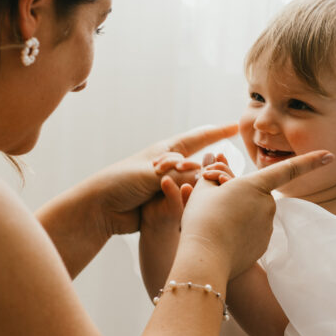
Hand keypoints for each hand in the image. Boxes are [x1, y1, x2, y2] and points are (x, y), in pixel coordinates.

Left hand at [36, 124, 237, 278]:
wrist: (100, 208)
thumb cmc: (120, 182)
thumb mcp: (151, 173)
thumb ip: (178, 174)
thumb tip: (201, 175)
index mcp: (167, 152)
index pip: (199, 138)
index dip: (217, 132)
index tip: (236, 126)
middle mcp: (171, 168)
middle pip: (202, 165)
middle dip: (214, 169)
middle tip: (225, 174)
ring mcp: (170, 187)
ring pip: (197, 186)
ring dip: (202, 189)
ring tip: (208, 192)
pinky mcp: (166, 205)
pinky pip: (186, 203)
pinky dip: (189, 202)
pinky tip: (191, 205)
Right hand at [178, 150, 332, 278]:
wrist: (204, 259)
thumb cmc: (202, 219)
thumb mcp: (202, 189)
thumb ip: (212, 171)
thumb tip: (214, 155)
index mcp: (256, 185)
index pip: (289, 169)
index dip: (311, 161)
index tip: (330, 156)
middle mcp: (268, 205)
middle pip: (255, 193)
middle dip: (238, 195)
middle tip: (212, 203)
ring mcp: (268, 227)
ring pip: (252, 213)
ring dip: (238, 214)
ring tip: (215, 224)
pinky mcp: (263, 245)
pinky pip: (252, 232)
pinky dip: (239, 232)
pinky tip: (223, 238)